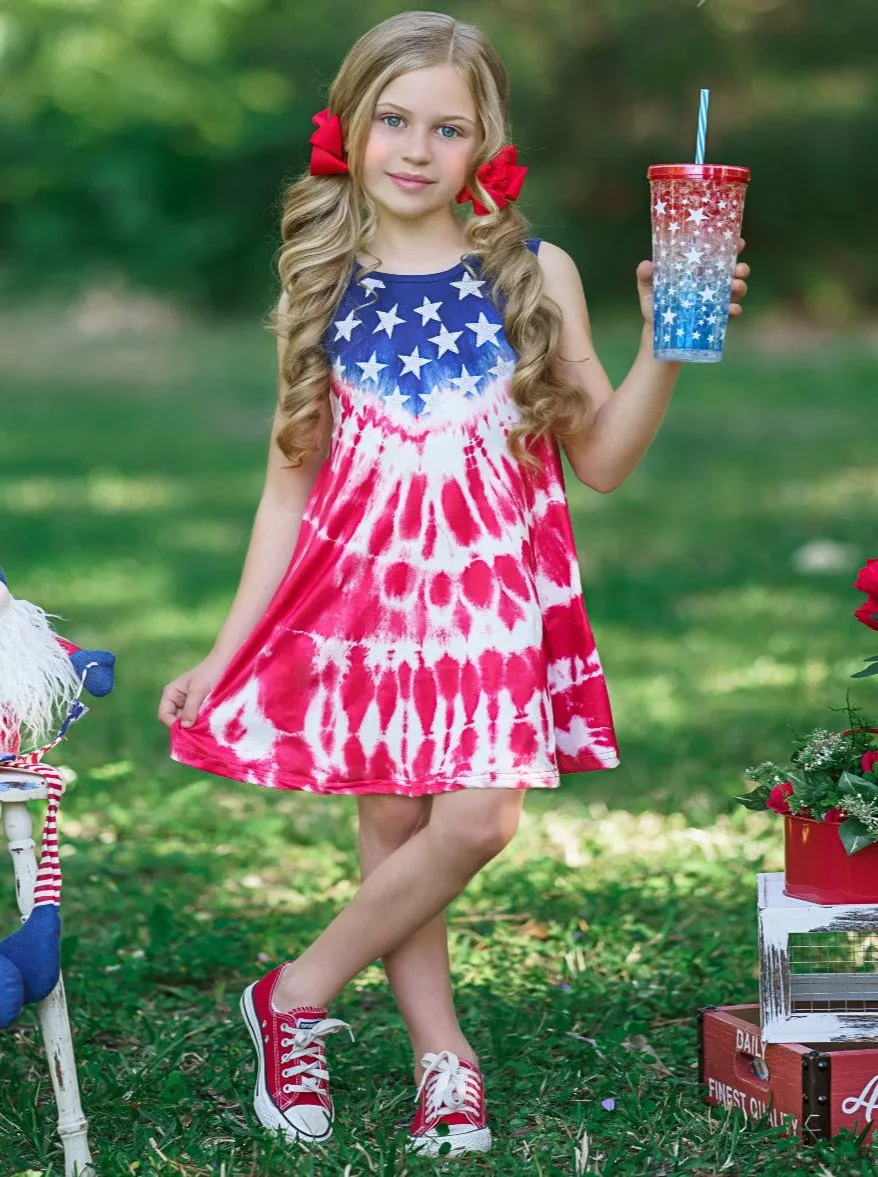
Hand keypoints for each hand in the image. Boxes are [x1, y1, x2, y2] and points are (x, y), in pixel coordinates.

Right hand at [158, 650, 228, 728]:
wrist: (226, 663)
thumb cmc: (209, 673)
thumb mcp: (198, 690)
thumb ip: (190, 708)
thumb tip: (185, 727)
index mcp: (170, 694)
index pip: (164, 715)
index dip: (173, 724)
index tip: (189, 728)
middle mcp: (176, 701)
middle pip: (175, 721)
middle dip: (185, 726)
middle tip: (200, 729)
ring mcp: (188, 705)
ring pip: (186, 722)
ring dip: (195, 725)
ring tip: (206, 724)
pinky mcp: (199, 707)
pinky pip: (196, 719)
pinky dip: (201, 722)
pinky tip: (210, 722)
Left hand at [636, 238, 750, 326]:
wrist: (657, 333)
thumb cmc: (655, 306)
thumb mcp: (649, 289)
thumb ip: (646, 277)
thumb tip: (646, 265)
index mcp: (699, 271)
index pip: (718, 255)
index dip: (732, 247)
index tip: (739, 243)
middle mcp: (712, 283)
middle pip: (733, 271)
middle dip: (741, 268)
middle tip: (738, 269)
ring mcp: (717, 301)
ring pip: (736, 290)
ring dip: (739, 287)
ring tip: (734, 286)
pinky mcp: (717, 318)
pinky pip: (730, 313)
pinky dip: (734, 310)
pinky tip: (731, 309)